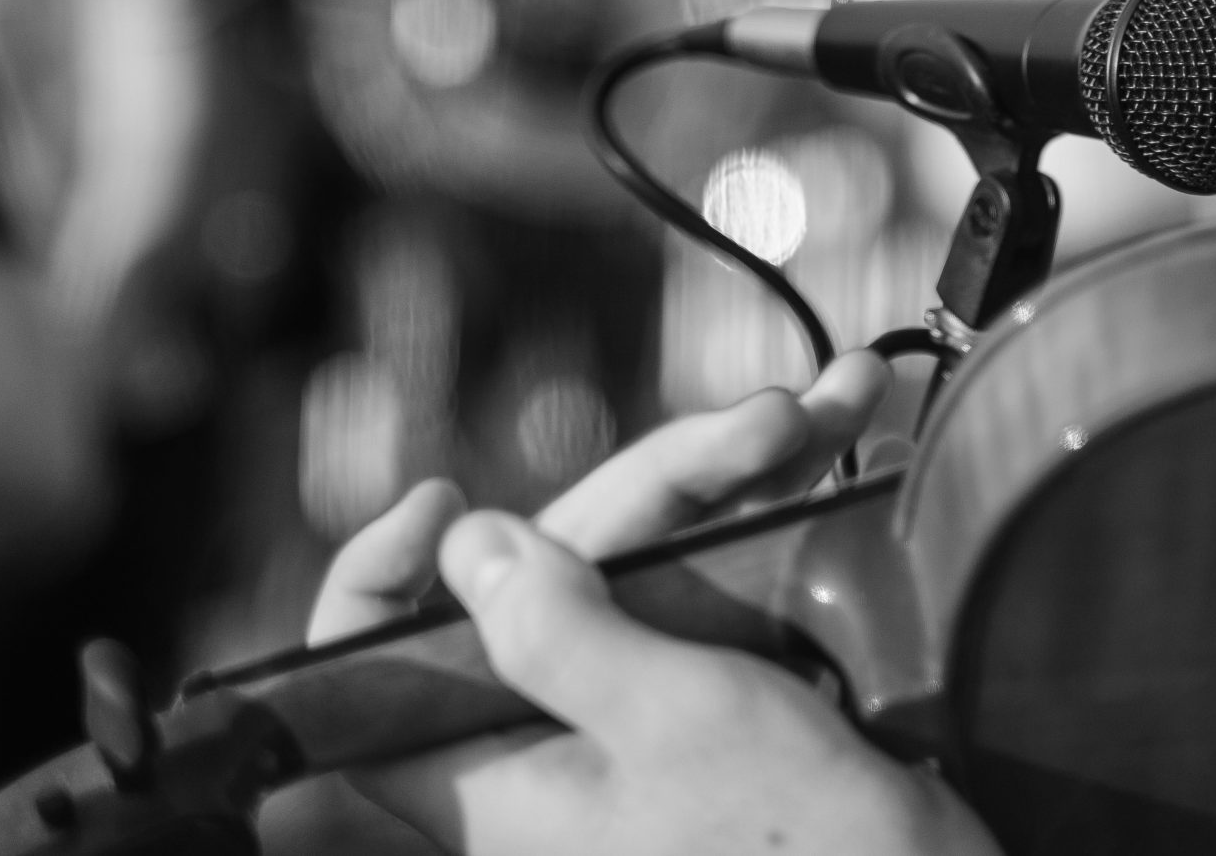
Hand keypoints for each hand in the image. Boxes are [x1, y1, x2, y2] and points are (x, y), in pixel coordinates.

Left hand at [309, 352, 999, 855]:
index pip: (373, 681)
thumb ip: (558, 632)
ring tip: (840, 404)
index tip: (443, 501)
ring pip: (655, 561)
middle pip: (556, 570)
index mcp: (500, 776)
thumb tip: (466, 549)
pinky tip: (843, 444)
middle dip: (669, 476)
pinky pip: (725, 585)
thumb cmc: (805, 846)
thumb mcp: (672, 720)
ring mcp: (643, 721)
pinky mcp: (720, 703)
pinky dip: (783, 515)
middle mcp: (558, 744)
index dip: (380, 583)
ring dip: (749, 472)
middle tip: (775, 422)